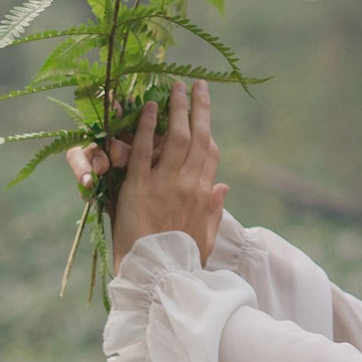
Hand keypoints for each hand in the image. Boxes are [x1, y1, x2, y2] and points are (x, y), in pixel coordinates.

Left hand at [64, 81, 228, 273]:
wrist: (158, 275)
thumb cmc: (182, 260)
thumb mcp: (206, 237)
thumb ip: (214, 210)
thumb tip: (224, 187)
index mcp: (205, 195)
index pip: (211, 153)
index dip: (209, 128)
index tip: (205, 109)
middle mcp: (188, 184)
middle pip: (197, 136)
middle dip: (197, 107)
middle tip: (195, 85)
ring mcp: (164, 183)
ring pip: (174, 137)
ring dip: (176, 109)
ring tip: (174, 87)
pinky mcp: (138, 188)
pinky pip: (143, 151)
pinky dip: (147, 127)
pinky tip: (150, 108)